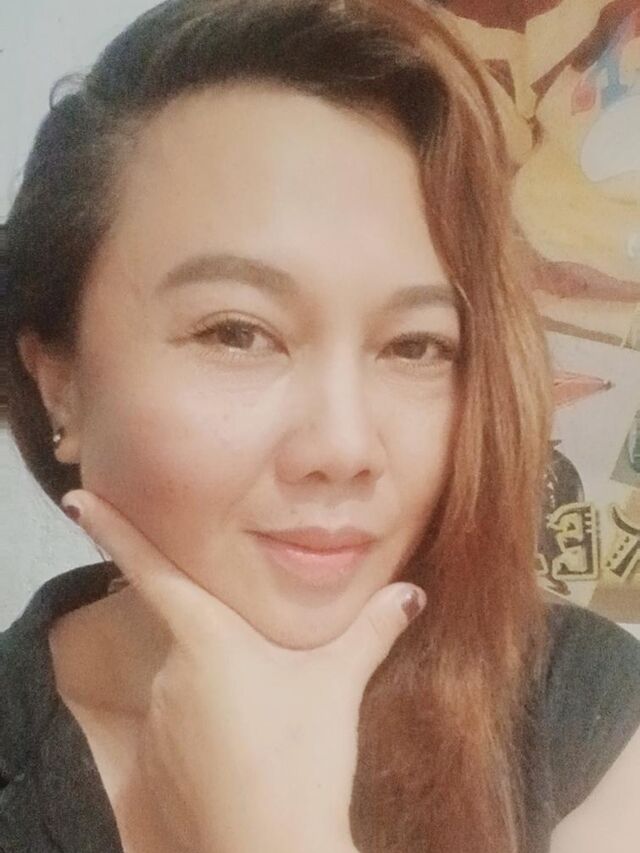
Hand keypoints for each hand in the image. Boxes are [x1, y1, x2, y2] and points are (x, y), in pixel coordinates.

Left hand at [62, 489, 425, 852]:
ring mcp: (159, 718)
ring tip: (268, 727)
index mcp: (208, 635)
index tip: (75, 499)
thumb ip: (374, 630)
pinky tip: (247, 753)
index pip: (151, 568)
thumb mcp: (340, 682)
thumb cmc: (302, 753)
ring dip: (222, 690)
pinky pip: (180, 725)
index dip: (112, 528)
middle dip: (229, 648)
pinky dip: (208, 728)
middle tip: (273, 685)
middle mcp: (171, 670)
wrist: (274, 848)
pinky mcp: (155, 761)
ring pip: (191, 682)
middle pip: (195, 635)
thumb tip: (413, 593)